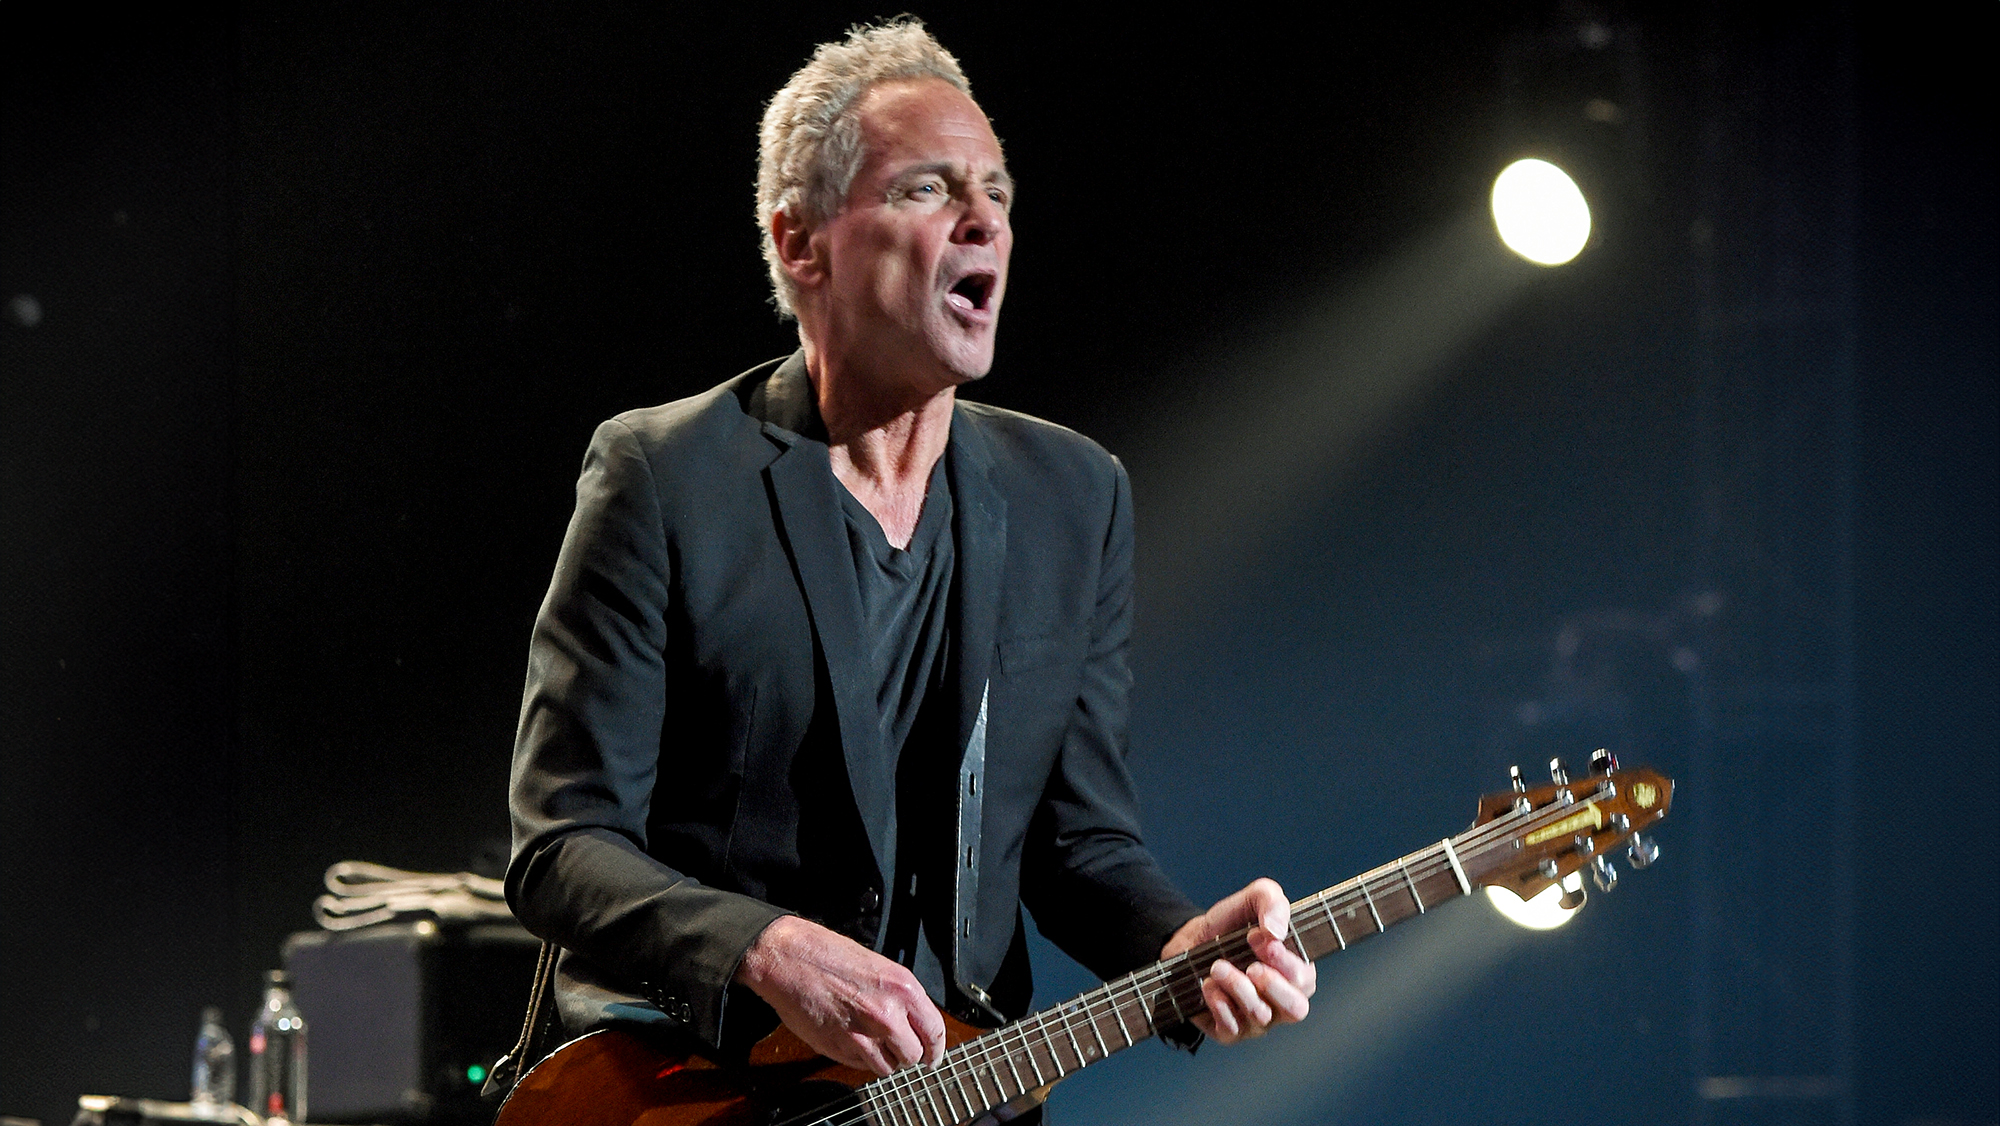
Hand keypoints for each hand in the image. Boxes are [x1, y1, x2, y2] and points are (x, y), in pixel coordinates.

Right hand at [733, 914, 945, 1075]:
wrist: (789, 959)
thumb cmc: (828, 955)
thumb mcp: (879, 967)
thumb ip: (900, 997)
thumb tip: (914, 1022)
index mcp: (902, 988)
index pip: (934, 1032)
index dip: (936, 1050)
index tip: (932, 1057)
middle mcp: (886, 1014)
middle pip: (913, 1056)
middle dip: (907, 1055)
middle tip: (899, 1049)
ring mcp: (861, 1035)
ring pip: (887, 1068)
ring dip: (883, 1060)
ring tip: (871, 1042)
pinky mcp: (838, 1048)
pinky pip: (860, 1066)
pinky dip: (859, 1059)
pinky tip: (850, 1038)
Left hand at [1159, 877, 1315, 1044]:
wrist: (1191, 939)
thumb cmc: (1231, 924)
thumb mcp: (1255, 898)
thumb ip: (1273, 903)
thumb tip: (1276, 932)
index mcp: (1295, 973)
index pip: (1305, 980)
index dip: (1285, 962)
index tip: (1259, 938)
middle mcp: (1280, 1001)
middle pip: (1296, 1009)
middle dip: (1272, 985)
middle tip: (1251, 966)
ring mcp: (1256, 1020)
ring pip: (1260, 1016)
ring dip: (1238, 988)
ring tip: (1217, 967)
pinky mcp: (1229, 1030)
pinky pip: (1231, 1029)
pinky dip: (1219, 1006)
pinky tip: (1208, 986)